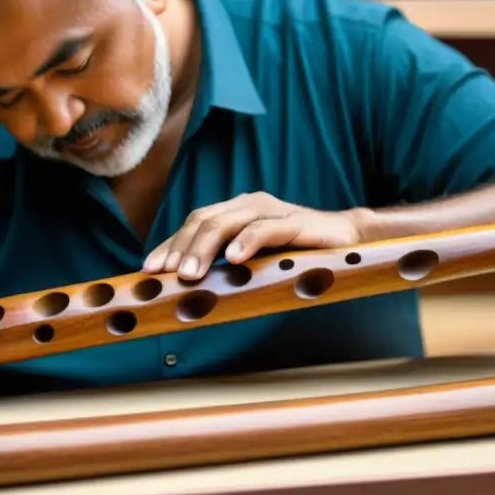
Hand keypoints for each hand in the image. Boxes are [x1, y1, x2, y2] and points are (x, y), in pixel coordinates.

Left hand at [142, 192, 366, 280]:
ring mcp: (271, 210)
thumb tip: (188, 290)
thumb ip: (227, 266)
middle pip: (204, 219)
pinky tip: (233, 258)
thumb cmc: (296, 253)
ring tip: (189, 273)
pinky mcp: (294, 221)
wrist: (346, 238)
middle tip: (164, 275)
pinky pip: (265, 228)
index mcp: (236, 211)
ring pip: (227, 222)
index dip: (170, 244)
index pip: (194, 222)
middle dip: (180, 248)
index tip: (148, 269)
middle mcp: (248, 204)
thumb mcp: (256, 259)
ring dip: (203, 248)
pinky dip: (246, 241)